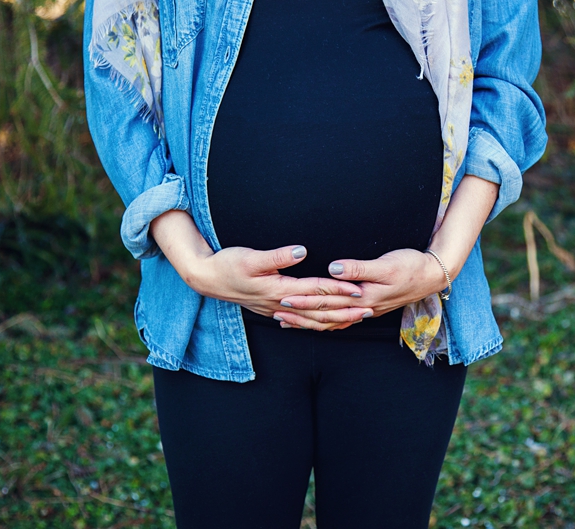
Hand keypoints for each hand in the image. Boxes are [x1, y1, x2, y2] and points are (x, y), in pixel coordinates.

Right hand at [184, 245, 373, 328]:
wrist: (206, 278)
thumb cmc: (228, 264)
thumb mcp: (251, 256)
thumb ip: (278, 255)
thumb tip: (302, 250)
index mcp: (279, 289)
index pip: (316, 290)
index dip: (338, 290)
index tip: (359, 289)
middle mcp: (280, 303)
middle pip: (318, 310)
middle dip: (345, 311)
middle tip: (368, 310)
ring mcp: (276, 308)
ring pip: (311, 319)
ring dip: (334, 320)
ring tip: (355, 319)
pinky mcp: (272, 308)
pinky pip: (300, 321)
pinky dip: (315, 323)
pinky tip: (325, 325)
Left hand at [273, 248, 448, 329]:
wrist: (433, 275)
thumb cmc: (410, 265)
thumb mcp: (386, 264)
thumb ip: (358, 268)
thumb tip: (332, 269)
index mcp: (363, 298)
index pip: (327, 301)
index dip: (303, 300)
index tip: (282, 297)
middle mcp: (362, 309)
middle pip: (325, 315)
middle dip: (299, 314)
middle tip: (275, 311)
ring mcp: (365, 311)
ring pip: (331, 322)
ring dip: (308, 322)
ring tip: (286, 322)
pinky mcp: (369, 307)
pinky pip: (342, 320)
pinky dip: (325, 323)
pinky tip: (314, 323)